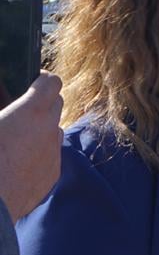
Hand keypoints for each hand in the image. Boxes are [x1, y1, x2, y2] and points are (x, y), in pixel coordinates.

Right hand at [0, 73, 63, 220]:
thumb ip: (0, 104)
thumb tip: (4, 105)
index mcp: (30, 113)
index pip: (52, 82)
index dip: (42, 78)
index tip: (31, 80)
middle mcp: (48, 131)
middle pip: (57, 104)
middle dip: (42, 101)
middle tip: (20, 106)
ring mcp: (53, 155)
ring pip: (54, 130)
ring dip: (41, 127)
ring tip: (17, 134)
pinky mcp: (52, 176)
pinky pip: (51, 156)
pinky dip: (39, 152)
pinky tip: (17, 160)